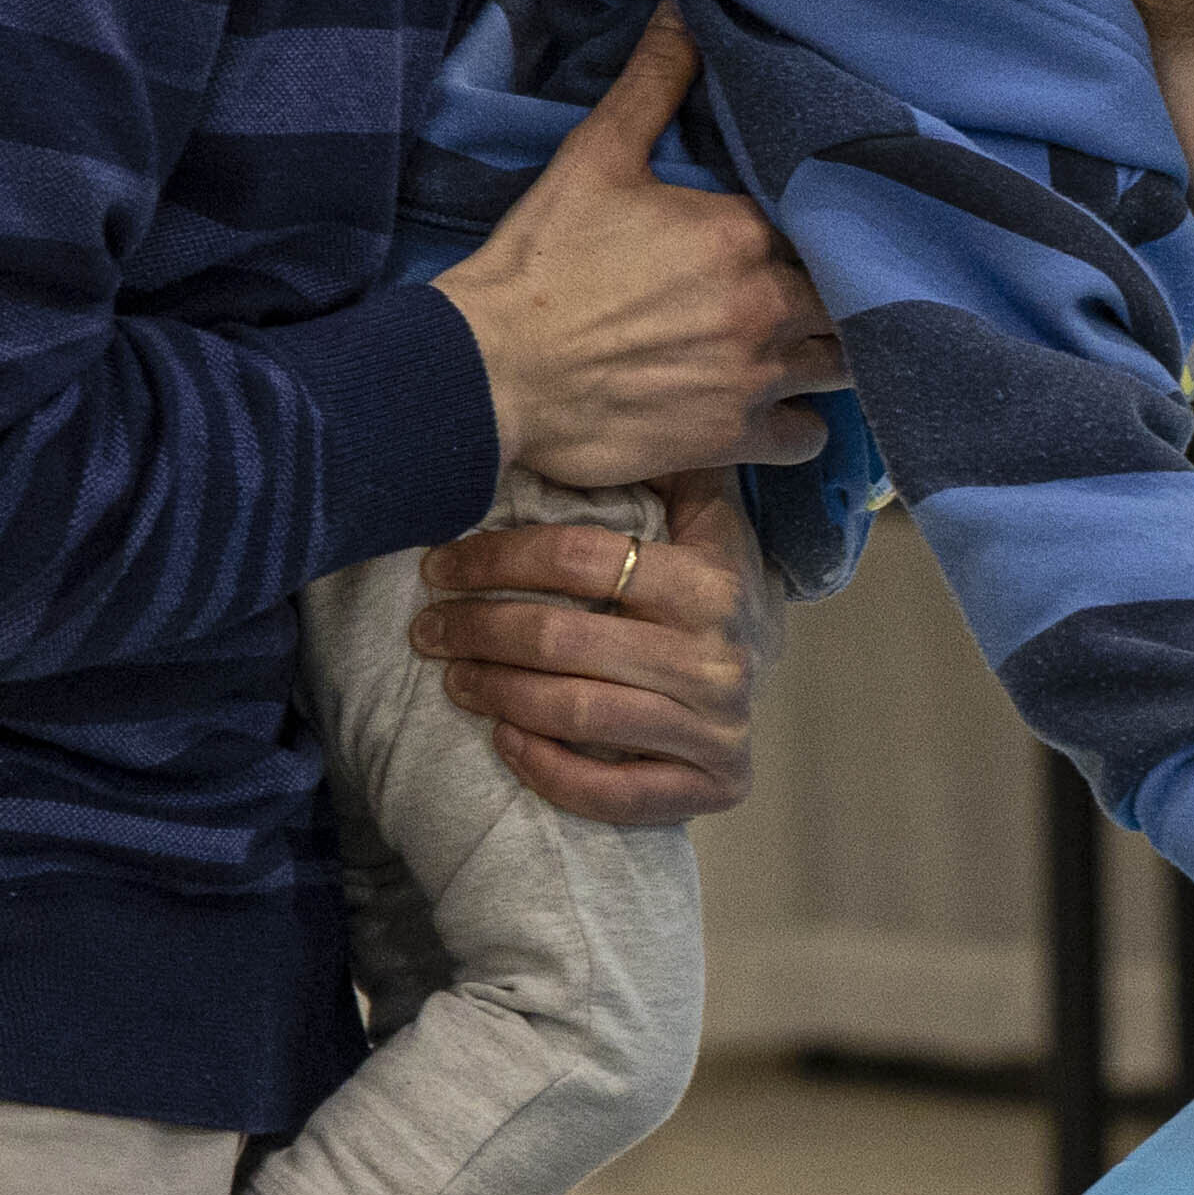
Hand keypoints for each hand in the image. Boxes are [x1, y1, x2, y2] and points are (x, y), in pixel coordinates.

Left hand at [421, 477, 766, 820]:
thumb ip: (676, 469)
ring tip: (452, 678)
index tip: (440, 566)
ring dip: (495, 694)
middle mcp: (719, 657)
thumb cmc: (712, 592)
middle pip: (563, 639)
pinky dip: (547, 769)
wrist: (766, 680)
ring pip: (575, 711)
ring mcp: (717, 728)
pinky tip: (503, 742)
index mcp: (713, 581)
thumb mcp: (710, 522)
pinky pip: (612, 792)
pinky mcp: (711, 788)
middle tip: (427, 629)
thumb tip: (620, 402)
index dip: (496, 559)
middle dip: (477, 630)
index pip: (581, 560)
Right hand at [433, 18, 843, 481]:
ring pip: (844, 366)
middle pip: (850, 295)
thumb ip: (653, 83)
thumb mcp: (594, 156)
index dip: (830, 223)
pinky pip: (809, 436)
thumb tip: (685, 9)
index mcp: (742, 230)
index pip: (827, 219)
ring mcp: (756, 376)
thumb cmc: (540, 262)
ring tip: (812, 342)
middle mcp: (767, 304)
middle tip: (825, 285)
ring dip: (833, 353)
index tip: (821, 223)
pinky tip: (783, 407)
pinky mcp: (732, 438)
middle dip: (842, 290)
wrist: (490, 371)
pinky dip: (802, 423)